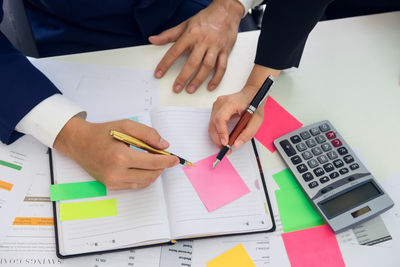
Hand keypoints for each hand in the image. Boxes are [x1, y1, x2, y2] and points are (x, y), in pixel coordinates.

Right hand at [54, 117, 178, 189]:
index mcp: (120, 157)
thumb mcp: (126, 125)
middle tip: (165, 158)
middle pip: (150, 174)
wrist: (79, 143)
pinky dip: (144, 178)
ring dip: (154, 173)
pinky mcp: (111, 186)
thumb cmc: (102, 133)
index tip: (175, 159)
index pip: (152, 163)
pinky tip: (144, 168)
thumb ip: (148, 134)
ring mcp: (113, 181)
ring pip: (144, 182)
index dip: (166, 161)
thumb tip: (164, 146)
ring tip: (154, 161)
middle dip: (161, 167)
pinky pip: (135, 185)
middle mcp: (116, 173)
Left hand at [149, 0, 243, 93]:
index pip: (175, 52)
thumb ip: (168, 35)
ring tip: (190, 89)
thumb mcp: (185, 24)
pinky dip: (216, 79)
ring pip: (207, 67)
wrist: (227, 11)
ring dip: (198, 80)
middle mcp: (203, 41)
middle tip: (176, 88)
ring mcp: (216, 47)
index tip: (159, 74)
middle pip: (192, 63)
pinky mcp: (225, 51)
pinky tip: (210, 87)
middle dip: (183, 77)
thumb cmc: (205, 18)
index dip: (165, 64)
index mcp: (191, 35)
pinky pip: (222, 68)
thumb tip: (153, 39)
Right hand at [208, 64, 280, 148]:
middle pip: (213, 124)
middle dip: (218, 139)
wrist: (252, 92)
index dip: (221, 132)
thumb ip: (248, 133)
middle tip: (226, 149)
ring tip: (226, 145)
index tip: (225, 143)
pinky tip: (224, 138)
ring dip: (217, 137)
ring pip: (212, 125)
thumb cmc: (254, 103)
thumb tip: (237, 144)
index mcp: (230, 103)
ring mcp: (216, 105)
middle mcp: (220, 103)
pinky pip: (213, 123)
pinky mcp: (216, 109)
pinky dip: (218, 132)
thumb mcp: (257, 119)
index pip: (220, 118)